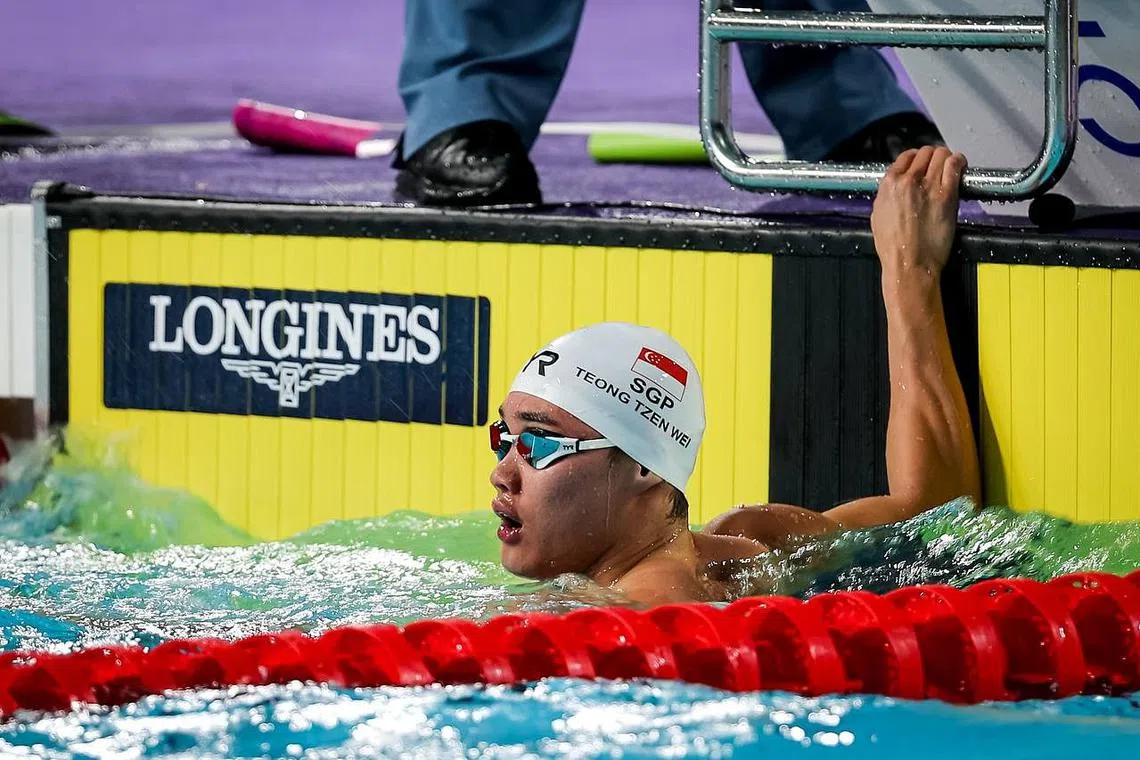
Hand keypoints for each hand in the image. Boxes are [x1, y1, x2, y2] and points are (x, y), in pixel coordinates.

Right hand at [870, 146, 966, 278]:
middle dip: (932, 157)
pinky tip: (961, 167)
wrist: (908, 264)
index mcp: (888, 186)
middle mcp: (907, 181)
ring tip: (951, 165)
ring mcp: (928, 186)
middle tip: (938, 166)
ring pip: (941, 154)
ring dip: (947, 157)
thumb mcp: (878, 218)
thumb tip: (894, 191)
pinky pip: (954, 165)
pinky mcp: (946, 194)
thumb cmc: (894, 248)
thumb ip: (886, 198)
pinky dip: (959, 162)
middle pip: (925, 152)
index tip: (922, 164)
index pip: (905, 157)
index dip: (916, 159)